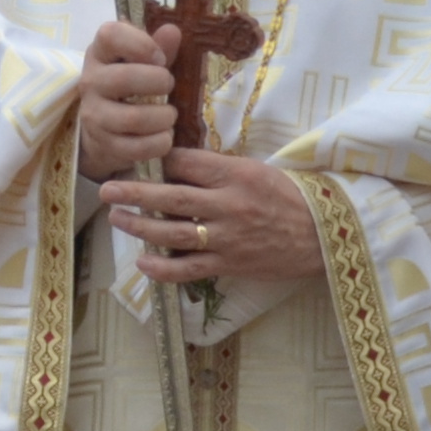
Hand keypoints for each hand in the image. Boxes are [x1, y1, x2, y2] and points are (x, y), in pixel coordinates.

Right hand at [76, 15, 179, 179]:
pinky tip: (164, 136)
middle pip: (125, 78)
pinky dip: (159, 143)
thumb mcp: (142, 61)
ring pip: (134, 118)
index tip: (159, 57)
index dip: (141, 43)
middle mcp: (90, 81)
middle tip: (169, 86)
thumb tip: (173, 31)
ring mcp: (93, 115)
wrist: (105, 128)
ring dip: (164, 117)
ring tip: (170, 115)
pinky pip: (137, 147)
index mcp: (99, 53)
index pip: (110, 35)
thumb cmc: (130, 84)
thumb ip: (159, 47)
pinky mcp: (103, 144)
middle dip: (160, 82)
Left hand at [98, 149, 322, 293]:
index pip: (186, 163)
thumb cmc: (289, 197)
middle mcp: (228, 205)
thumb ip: (219, 169)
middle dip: (134, 193)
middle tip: (106, 189)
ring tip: (117, 218)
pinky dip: (162, 268)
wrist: (324, 234)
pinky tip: (143, 262)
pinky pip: (188, 269)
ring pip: (172, 233)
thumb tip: (176, 165)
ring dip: (139, 226)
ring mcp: (226, 238)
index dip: (161, 161)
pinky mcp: (228, 264)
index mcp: (236, 174)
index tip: (144, 161)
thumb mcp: (256, 171)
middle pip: (170, 197)